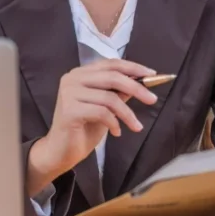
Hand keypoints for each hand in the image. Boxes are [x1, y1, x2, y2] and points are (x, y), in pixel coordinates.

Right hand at [27, 58, 157, 194]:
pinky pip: (102, 113)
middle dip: (137, 88)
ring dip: (127, 114)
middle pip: (112, 77)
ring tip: (136, 126)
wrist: (61, 151)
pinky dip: (114, 123)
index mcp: (80, 73)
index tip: (152, 75)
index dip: (133, 68)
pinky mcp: (69, 110)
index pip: (111, 64)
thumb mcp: (106, 107)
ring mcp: (69, 93)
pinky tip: (116, 132)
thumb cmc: (83, 129)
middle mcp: (72, 78)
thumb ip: (118, 92)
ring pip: (110, 98)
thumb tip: (141, 81)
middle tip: (152, 99)